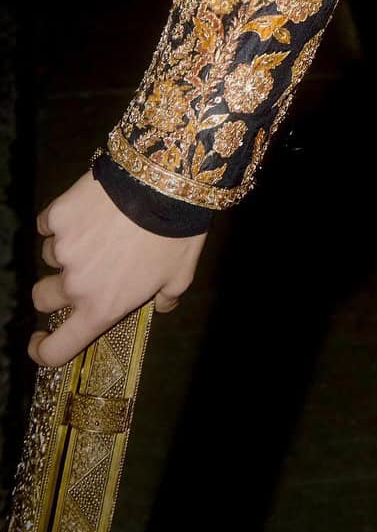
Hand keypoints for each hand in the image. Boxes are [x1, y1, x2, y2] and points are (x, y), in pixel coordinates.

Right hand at [29, 169, 207, 366]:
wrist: (165, 182)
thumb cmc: (177, 231)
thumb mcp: (181, 273)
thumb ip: (167, 296)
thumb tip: (162, 305)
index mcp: (101, 307)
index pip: (56, 349)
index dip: (43, 349)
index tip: (41, 340)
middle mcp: (76, 285)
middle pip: (43, 299)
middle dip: (54, 289)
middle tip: (81, 269)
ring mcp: (62, 249)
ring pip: (51, 256)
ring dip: (67, 248)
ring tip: (99, 227)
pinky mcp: (57, 216)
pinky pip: (49, 223)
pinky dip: (63, 218)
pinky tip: (88, 205)